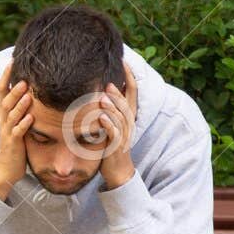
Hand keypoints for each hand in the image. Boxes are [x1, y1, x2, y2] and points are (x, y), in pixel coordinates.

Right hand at [0, 62, 33, 200]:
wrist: (7, 167)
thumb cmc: (16, 142)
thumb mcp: (17, 122)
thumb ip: (22, 106)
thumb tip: (33, 89)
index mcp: (4, 112)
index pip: (1, 90)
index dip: (6, 76)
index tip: (12, 61)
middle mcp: (4, 119)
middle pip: (6, 100)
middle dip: (14, 88)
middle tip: (23, 77)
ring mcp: (7, 131)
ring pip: (11, 115)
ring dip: (20, 104)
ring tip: (28, 94)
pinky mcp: (13, 143)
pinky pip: (18, 132)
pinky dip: (24, 125)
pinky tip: (31, 118)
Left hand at [98, 62, 137, 189]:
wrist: (118, 171)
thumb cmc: (112, 145)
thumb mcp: (112, 124)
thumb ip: (109, 108)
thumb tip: (100, 89)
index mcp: (128, 117)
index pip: (133, 93)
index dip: (130, 78)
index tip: (124, 62)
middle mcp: (128, 124)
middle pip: (126, 105)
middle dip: (118, 92)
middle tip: (108, 81)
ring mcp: (124, 136)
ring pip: (121, 118)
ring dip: (113, 107)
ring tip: (103, 96)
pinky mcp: (117, 147)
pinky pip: (114, 135)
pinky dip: (108, 126)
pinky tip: (101, 118)